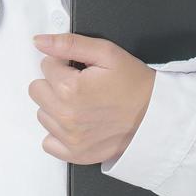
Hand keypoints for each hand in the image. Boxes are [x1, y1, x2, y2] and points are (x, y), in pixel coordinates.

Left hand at [28, 33, 156, 165]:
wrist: (158, 117)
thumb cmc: (136, 85)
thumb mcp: (106, 53)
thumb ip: (68, 44)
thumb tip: (39, 41)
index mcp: (69, 88)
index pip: (45, 65)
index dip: (63, 64)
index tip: (81, 70)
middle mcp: (65, 115)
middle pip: (37, 90)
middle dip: (55, 84)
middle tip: (81, 87)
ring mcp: (69, 138)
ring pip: (43, 114)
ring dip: (57, 107)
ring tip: (83, 105)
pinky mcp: (75, 154)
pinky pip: (48, 142)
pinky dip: (59, 133)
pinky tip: (78, 124)